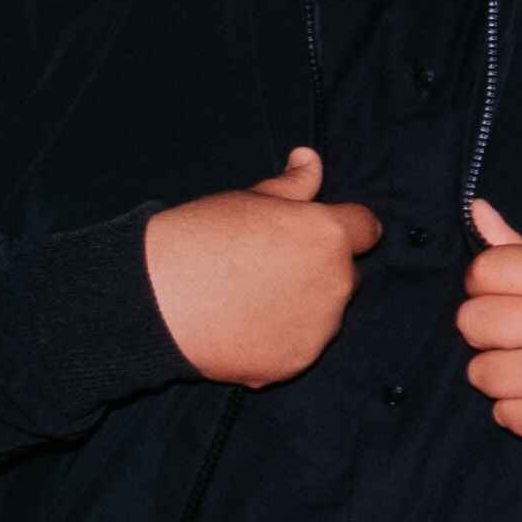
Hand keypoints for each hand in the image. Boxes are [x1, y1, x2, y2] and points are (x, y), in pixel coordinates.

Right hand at [147, 147, 378, 385]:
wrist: (155, 301)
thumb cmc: (198, 239)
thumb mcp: (247, 200)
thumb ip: (292, 185)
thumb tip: (311, 159)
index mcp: (328, 235)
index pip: (366, 228)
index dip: (346, 227)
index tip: (321, 232)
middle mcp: (335, 283)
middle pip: (345, 274)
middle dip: (319, 269)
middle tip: (268, 266)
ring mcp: (319, 328)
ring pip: (325, 314)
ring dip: (302, 306)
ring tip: (249, 299)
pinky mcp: (296, 362)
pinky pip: (298, 347)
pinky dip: (278, 340)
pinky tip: (241, 328)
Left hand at [463, 202, 521, 450]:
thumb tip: (475, 209)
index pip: (487, 269)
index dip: (484, 284)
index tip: (504, 297)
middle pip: (472, 321)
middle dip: (486, 331)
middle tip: (515, 338)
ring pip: (481, 373)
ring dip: (501, 376)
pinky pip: (504, 415)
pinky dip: (521, 412)